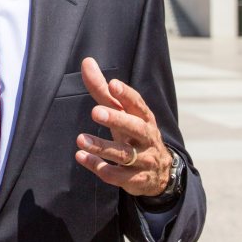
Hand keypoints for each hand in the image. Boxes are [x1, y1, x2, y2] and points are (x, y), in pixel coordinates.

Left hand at [75, 57, 171, 196]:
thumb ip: (103, 90)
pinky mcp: (135, 180)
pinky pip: (116, 175)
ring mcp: (142, 160)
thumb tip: (86, 62)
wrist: (160, 173)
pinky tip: (82, 157)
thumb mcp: (123, 112)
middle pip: (134, 128)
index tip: (113, 84)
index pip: (137, 104)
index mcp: (144, 117)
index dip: (126, 94)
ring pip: (124, 154)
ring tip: (80, 140)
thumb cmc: (135, 133)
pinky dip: (98, 166)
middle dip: (116, 119)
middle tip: (95, 111)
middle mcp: (146, 137)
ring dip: (102, 147)